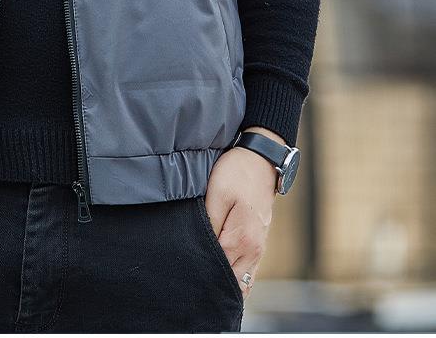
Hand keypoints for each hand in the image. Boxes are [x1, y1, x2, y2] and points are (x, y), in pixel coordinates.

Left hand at [203, 126, 280, 297]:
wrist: (261, 160)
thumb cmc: (235, 174)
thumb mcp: (216, 194)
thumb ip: (209, 225)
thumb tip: (200, 251)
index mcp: (240, 241)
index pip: (218, 273)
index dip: (200, 274)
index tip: (184, 273)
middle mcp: (253, 251)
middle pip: (230, 283)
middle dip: (211, 284)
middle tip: (188, 282)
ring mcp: (258, 249)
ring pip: (241, 283)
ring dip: (224, 284)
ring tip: (201, 280)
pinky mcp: (259, 244)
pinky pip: (248, 273)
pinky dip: (235, 279)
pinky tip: (219, 274)